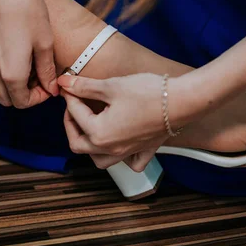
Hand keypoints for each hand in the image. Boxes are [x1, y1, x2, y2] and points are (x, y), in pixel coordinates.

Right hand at [0, 0, 58, 107]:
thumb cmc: (28, 11)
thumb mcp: (45, 43)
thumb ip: (47, 71)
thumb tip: (52, 89)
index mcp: (11, 74)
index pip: (22, 103)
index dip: (39, 98)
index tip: (49, 85)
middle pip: (6, 99)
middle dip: (24, 94)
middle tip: (39, 77)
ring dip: (8, 86)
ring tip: (25, 68)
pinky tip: (10, 55)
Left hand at [58, 73, 188, 170]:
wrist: (181, 100)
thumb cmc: (148, 92)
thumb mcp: (111, 86)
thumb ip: (85, 87)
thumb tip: (64, 83)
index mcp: (99, 133)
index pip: (76, 113)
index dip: (70, 96)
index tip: (69, 84)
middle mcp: (111, 149)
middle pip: (79, 145)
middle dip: (71, 124)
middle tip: (74, 105)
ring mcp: (128, 153)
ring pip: (100, 160)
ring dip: (90, 146)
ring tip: (90, 126)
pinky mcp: (144, 150)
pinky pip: (130, 163)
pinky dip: (122, 158)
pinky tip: (120, 145)